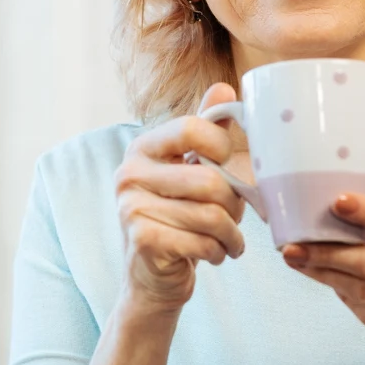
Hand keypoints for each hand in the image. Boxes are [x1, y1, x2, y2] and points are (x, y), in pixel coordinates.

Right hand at [115, 83, 246, 312]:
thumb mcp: (189, 170)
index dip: (223, 147)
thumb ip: (205, 130)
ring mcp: (131, 208)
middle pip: (210, 180)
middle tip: (235, 216)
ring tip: (229, 240)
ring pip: (211, 216)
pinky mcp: (142, 240)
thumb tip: (225, 88)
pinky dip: (219, 253)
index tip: (227, 164)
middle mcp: (129, 173)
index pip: (193, 128)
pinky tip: (214, 254)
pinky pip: (202, 242)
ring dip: (232, 234)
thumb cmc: (178, 217)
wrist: (152, 276)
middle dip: (234, 204)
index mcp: (143, 148)